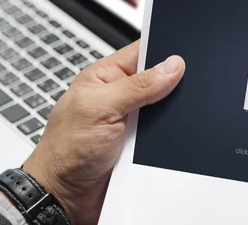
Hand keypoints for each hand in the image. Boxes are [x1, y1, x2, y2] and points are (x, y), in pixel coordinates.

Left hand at [23, 41, 184, 224]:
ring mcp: (131, 121)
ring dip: (170, 115)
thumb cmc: (65, 152)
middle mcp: (120, 96)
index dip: (163, 50)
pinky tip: (169, 139)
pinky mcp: (140, 144)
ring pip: (165, 109)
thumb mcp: (99, 109)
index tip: (183, 55)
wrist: (64, 198)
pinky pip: (165, 134)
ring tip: (163, 122)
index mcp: (105, 77)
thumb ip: (137, 86)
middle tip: (175, 93)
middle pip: (159, 80)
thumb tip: (171, 66)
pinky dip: (170, 137)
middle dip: (171, 85)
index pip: (141, 51)